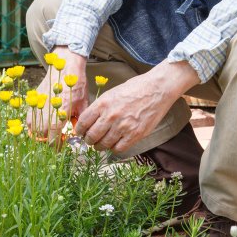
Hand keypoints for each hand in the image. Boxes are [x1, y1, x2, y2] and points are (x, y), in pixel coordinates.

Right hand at [25, 47, 87, 140]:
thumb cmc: (76, 84)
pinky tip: (41, 123)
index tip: (59, 147)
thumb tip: (76, 133)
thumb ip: (79, 120)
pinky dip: (33, 124)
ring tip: (48, 133)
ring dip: (39, 133)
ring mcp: (38, 103)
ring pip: (32, 127)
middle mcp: (47, 108)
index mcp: (61, 109)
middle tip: (55, 139)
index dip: (55, 144)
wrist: (66, 65)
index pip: (52, 134)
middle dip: (48, 140)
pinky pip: (28, 118)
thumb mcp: (83, 103)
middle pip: (41, 133)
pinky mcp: (34, 100)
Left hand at [75, 60, 198, 153]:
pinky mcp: (135, 134)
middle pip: (91, 136)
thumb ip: (101, 107)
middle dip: (89, 140)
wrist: (157, 89)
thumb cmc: (136, 88)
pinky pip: (118, 148)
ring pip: (103, 144)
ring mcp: (123, 126)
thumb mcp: (113, 93)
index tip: (81, 133)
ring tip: (102, 144)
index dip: (80, 131)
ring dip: (100, 146)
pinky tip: (115, 144)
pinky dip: (114, 148)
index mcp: (103, 103)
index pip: (83, 123)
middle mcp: (111, 116)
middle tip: (91, 140)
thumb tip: (90, 120)